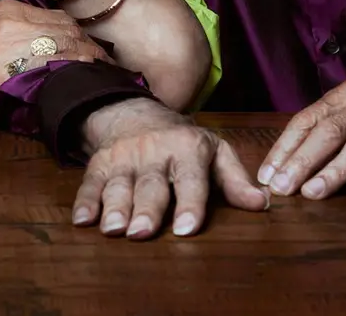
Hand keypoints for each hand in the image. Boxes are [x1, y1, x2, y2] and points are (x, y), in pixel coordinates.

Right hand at [0, 0, 110, 123]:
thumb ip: (16, 30)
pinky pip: (54, 67)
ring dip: (87, 57)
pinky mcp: (15, 69)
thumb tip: (50, 38)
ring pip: (65, 46)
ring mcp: (15, 44)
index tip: (88, 43)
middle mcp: (14, 21)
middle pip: (65, 29)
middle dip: (87, 44)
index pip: (56, 16)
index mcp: (7, 9)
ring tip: (99, 67)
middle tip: (101, 58)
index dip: (77, 31)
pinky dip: (73, 69)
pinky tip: (83, 75)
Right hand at [73, 98, 268, 239]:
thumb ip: (234, 180)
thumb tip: (262, 203)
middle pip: (151, 185)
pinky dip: (85, 201)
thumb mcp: (215, 152)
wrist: (136, 113)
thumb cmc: (183, 143)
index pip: (191, 179)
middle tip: (143, 231)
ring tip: (113, 229)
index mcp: (188, 149)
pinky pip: (91, 183)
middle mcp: (155, 152)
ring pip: (119, 185)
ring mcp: (125, 157)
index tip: (186, 228)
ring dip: (114, 207)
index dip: (189, 204)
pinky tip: (82, 220)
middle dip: (147, 209)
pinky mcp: (100, 163)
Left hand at [258, 81, 345, 200]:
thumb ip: (323, 133)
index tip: (267, 175)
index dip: (285, 148)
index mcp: (344, 96)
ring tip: (312, 193)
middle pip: (330, 131)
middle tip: (283, 188)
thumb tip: (282, 169)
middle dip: (303, 161)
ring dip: (334, 171)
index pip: (306, 120)